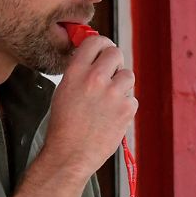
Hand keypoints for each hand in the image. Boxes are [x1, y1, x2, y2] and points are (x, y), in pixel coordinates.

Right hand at [44, 35, 136, 178]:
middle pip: (116, 53)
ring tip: (110, 101)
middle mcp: (95, 78)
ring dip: (122, 85)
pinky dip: (125, 106)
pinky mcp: (126, 109)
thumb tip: (94, 59)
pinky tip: (112, 117)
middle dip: (115, 62)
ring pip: (128, 75)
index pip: (95, 41)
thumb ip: (79, 73)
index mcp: (76, 72)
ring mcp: (113, 93)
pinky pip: (132, 99)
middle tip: (111, 74)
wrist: (70, 154)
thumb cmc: (63, 126)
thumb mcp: (63, 91)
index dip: (102, 44)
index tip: (103, 50)